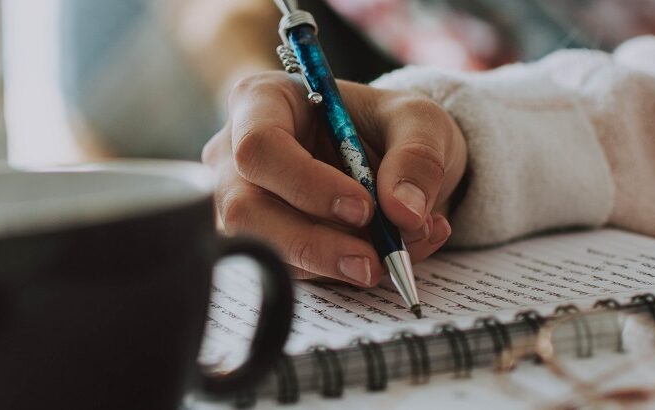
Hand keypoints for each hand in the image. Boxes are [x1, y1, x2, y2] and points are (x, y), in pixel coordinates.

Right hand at [203, 72, 466, 286]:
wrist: (392, 161)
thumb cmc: (389, 126)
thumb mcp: (419, 121)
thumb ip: (417, 157)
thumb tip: (405, 213)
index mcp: (263, 102)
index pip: (259, 145)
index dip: (306, 183)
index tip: (364, 207)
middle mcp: (236, 154)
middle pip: (246, 209)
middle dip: (313, 242)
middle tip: (373, 261)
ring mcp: (240, 202)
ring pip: (265, 248)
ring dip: (332, 264)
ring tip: (394, 255)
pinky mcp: (262, 242)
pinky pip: (289, 270)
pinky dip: (342, 272)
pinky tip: (385, 257)